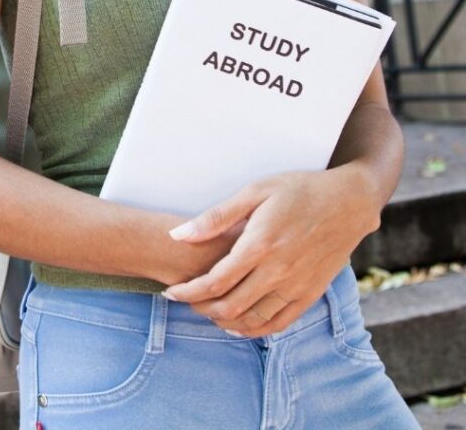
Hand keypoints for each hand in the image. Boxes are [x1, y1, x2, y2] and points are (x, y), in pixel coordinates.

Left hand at [161, 168, 379, 336]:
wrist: (349, 202)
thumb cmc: (298, 190)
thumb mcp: (255, 191)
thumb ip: (216, 217)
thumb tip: (178, 234)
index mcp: (260, 244)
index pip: (216, 281)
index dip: (189, 292)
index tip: (171, 292)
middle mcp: (279, 271)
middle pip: (231, 305)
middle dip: (200, 308)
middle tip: (183, 301)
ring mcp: (297, 286)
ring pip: (254, 320)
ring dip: (224, 321)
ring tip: (205, 311)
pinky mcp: (312, 294)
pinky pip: (280, 323)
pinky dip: (255, 329)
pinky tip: (238, 324)